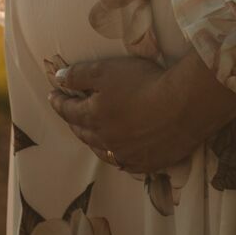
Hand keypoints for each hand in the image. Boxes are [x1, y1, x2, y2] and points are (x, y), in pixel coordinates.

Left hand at [46, 54, 212, 173]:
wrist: (183, 106)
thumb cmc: (144, 83)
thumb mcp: (106, 70)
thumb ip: (80, 75)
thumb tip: (57, 80)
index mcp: (93, 117)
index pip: (69, 110)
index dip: (59, 101)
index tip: (51, 95)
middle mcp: (105, 141)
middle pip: (83, 132)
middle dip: (73, 121)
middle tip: (68, 114)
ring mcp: (126, 155)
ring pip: (102, 150)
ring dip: (92, 141)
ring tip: (89, 134)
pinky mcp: (146, 163)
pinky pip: (124, 162)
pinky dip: (116, 155)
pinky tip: (119, 152)